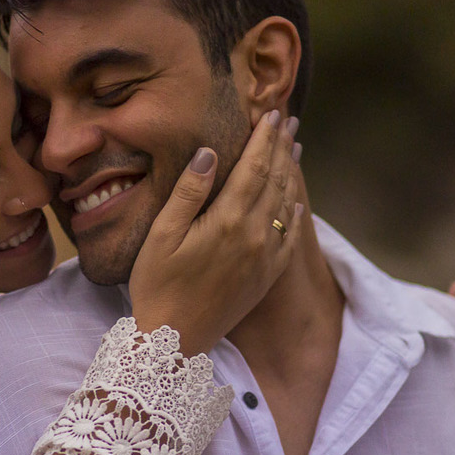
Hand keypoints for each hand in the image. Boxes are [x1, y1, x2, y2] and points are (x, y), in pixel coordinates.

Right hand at [130, 111, 301, 355]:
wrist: (174, 340)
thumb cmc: (158, 286)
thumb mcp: (162, 235)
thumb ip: (189, 192)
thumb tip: (209, 151)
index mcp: (229, 221)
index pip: (254, 168)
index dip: (264, 139)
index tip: (272, 114)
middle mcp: (255, 236)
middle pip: (274, 181)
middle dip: (281, 148)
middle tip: (289, 122)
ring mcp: (264, 258)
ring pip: (286, 205)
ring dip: (291, 174)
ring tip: (294, 149)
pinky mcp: (265, 278)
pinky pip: (290, 238)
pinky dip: (296, 214)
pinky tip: (297, 203)